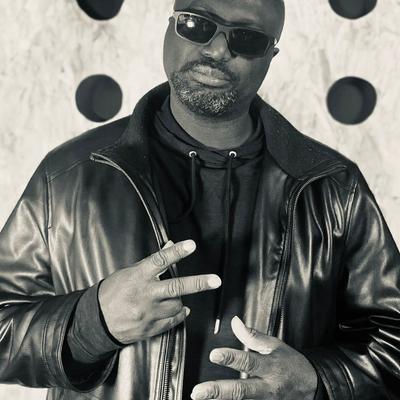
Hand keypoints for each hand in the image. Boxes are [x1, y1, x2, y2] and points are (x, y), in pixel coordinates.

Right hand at [98, 240, 220, 343]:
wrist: (96, 322)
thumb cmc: (113, 291)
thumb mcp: (129, 272)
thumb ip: (152, 262)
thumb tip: (171, 244)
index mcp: (138, 276)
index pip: (160, 260)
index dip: (177, 252)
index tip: (191, 245)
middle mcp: (144, 295)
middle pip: (175, 288)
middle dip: (198, 283)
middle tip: (216, 280)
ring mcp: (148, 314)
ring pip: (177, 305)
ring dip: (180, 299)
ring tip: (171, 296)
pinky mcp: (150, 329)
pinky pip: (174, 321)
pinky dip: (179, 314)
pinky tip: (179, 309)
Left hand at [191, 317, 317, 399]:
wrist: (312, 387)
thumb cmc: (290, 363)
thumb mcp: (275, 345)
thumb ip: (252, 336)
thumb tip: (234, 321)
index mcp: (270, 368)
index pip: (248, 362)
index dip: (230, 358)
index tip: (214, 354)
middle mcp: (267, 389)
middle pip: (240, 391)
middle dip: (218, 391)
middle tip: (197, 392)